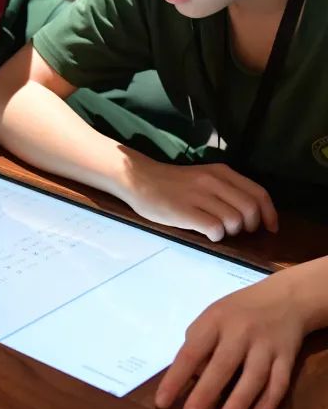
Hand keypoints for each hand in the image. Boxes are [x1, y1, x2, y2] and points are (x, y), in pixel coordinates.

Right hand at [121, 158, 277, 241]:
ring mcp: (198, 196)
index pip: (258, 193)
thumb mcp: (203, 177)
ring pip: (234, 221)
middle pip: (250, 210)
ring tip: (217, 229)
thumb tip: (253, 215)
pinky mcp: (185, 211)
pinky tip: (206, 234)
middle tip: (237, 230)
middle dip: (250, 226)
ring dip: (231, 231)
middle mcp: (212, 181)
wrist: (138, 179)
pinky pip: (215, 229)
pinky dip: (216, 236)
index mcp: (220, 172)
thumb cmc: (172, 183)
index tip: (269, 228)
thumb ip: (226, 190)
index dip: (269, 214)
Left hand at [155, 270, 306, 408]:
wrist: (283, 298)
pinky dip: (269, 401)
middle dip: (205, 393)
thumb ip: (200, 342)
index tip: (162, 402)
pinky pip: (279, 381)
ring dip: (238, 402)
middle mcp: (240, 332)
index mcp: (214, 321)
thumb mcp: (212, 317)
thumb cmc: (238, 311)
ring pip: (253, 376)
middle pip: (222, 365)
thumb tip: (189, 377)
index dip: (176, 378)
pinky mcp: (287, 356)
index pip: (191, 352)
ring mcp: (265, 345)